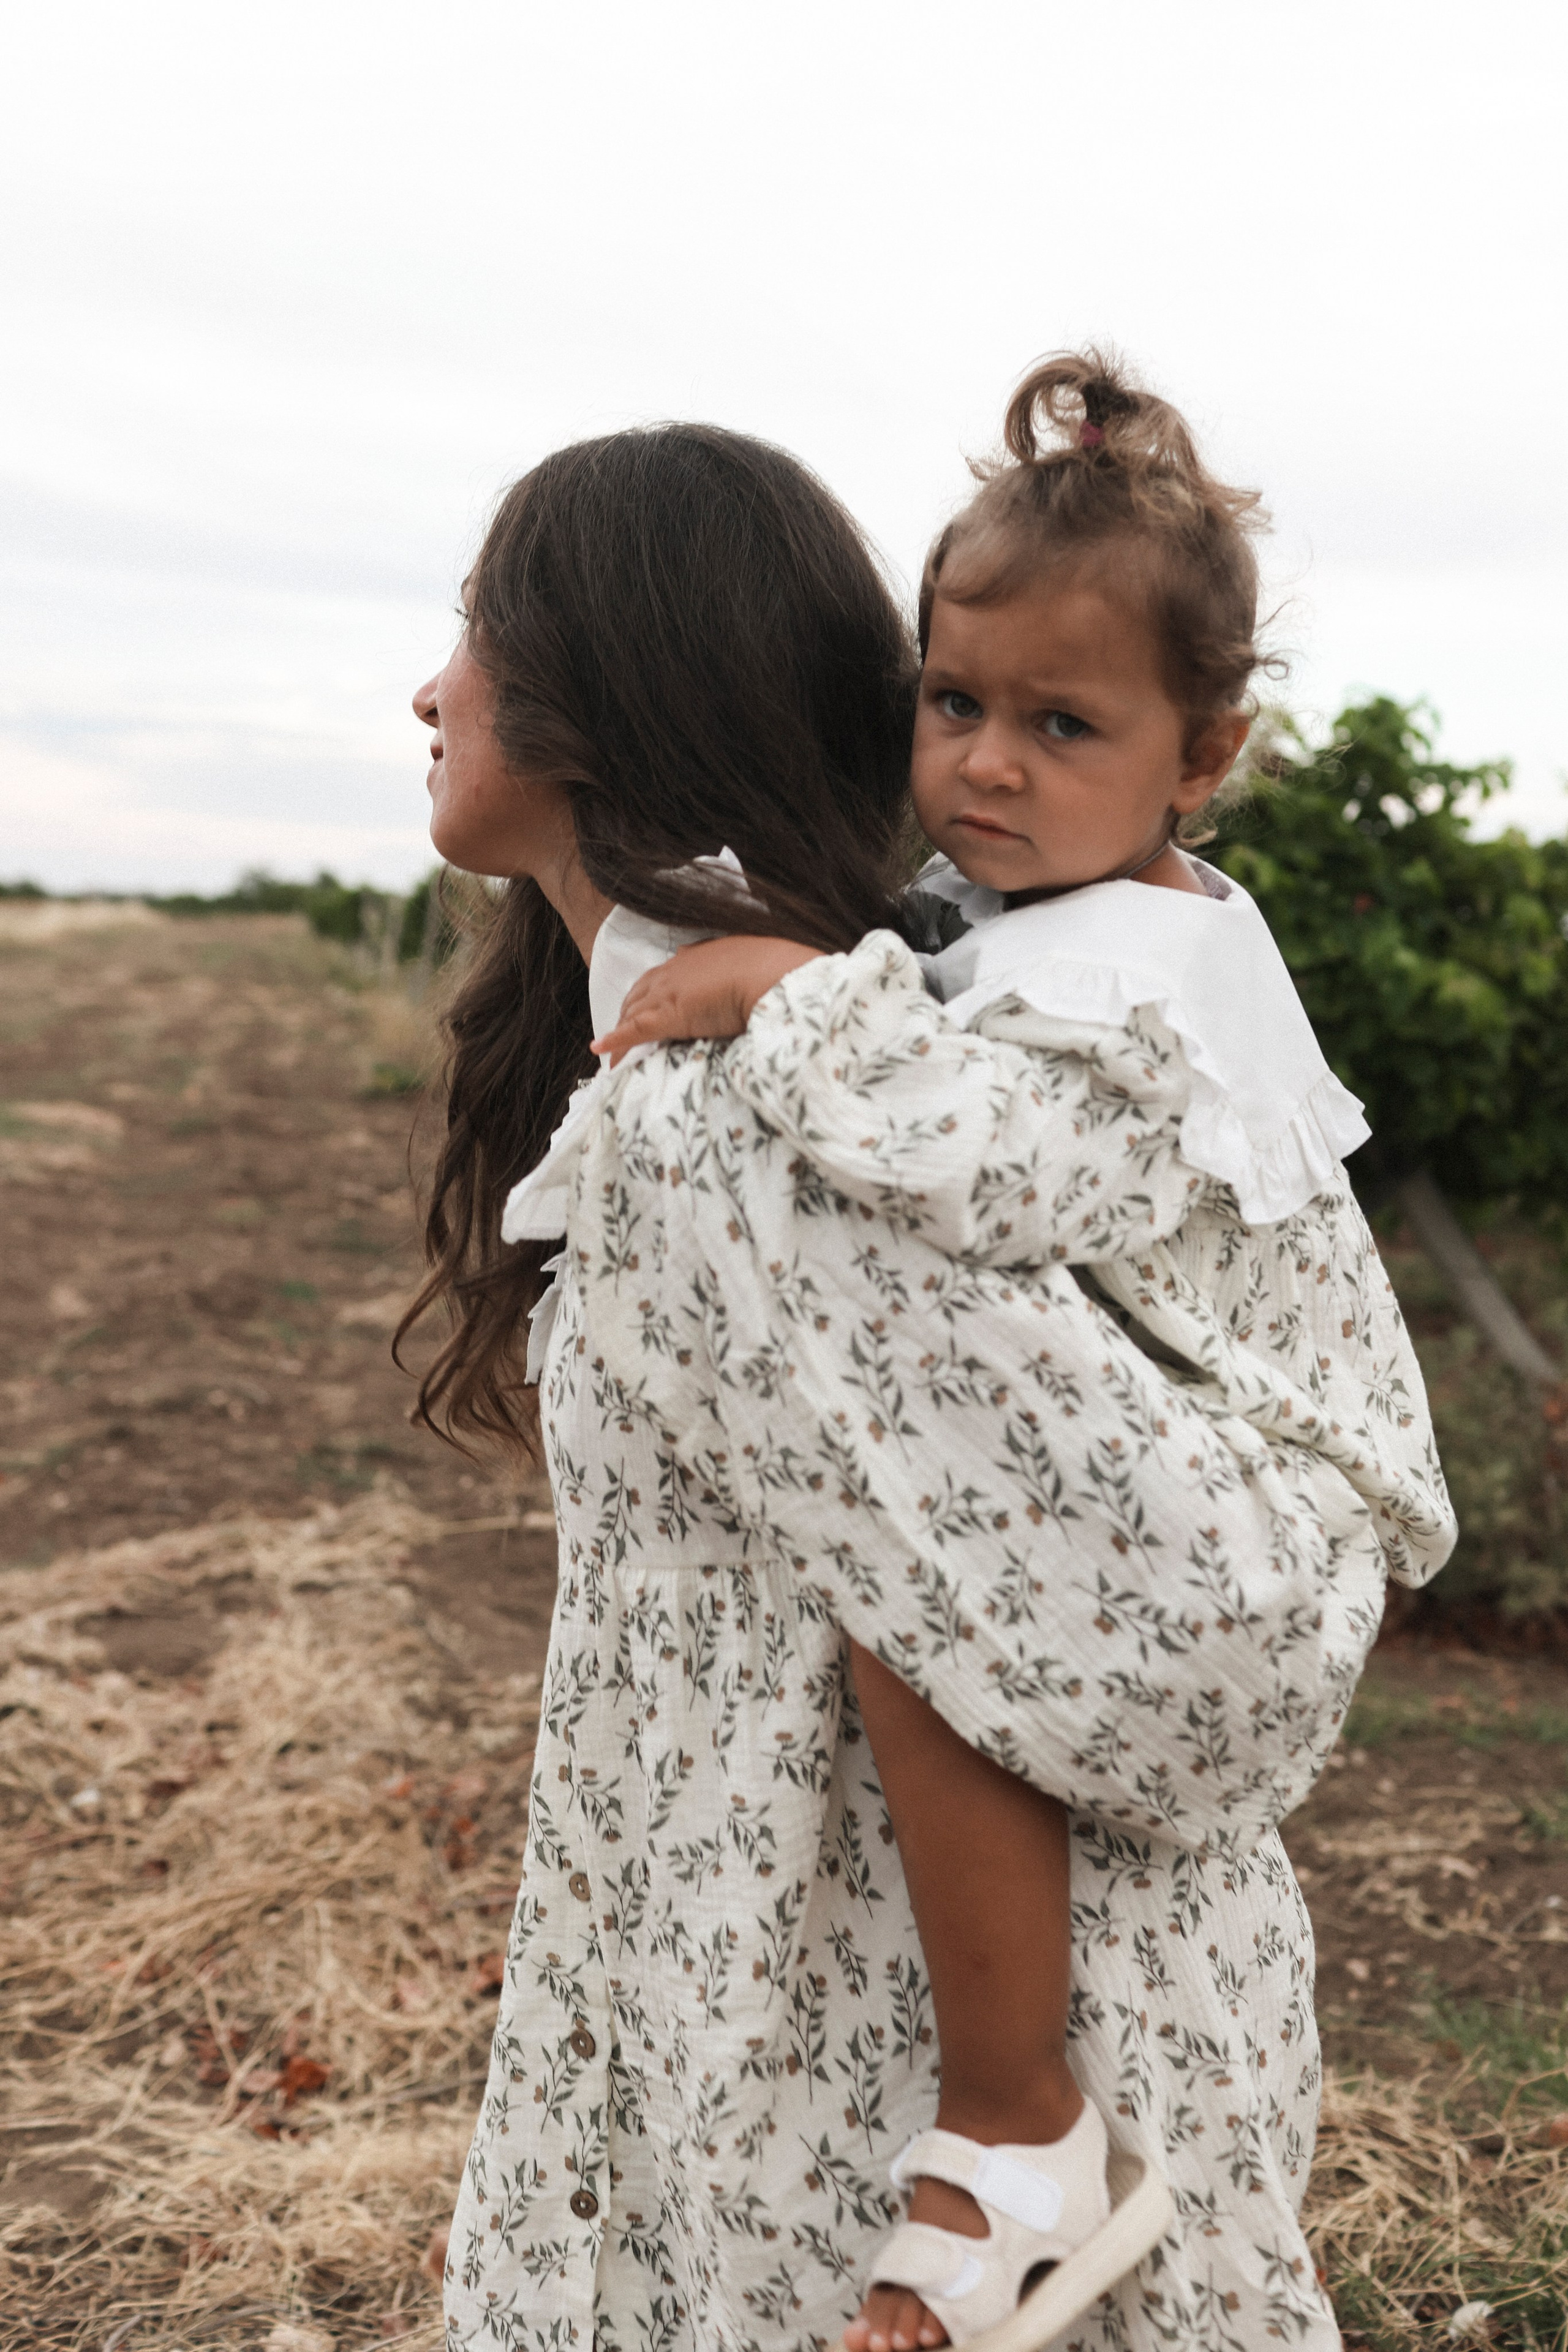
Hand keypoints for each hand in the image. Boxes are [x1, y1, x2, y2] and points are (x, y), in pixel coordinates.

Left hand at [590, 936, 823, 1064]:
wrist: (775, 976)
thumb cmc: (775, 969)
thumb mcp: (755, 960)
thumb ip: (738, 964)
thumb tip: (729, 964)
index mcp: (697, 957)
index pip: (664, 976)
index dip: (652, 993)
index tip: (648, 1005)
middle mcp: (676, 969)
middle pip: (641, 992)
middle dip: (629, 1011)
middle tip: (624, 1033)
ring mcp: (669, 991)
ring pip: (633, 1012)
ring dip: (621, 1031)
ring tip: (614, 1052)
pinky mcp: (667, 1016)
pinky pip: (633, 1031)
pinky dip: (615, 1041)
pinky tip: (601, 1052)